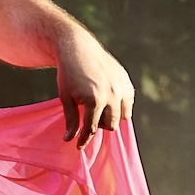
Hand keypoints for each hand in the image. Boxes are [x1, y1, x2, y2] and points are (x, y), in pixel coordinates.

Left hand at [56, 34, 135, 148]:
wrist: (78, 47)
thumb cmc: (68, 74)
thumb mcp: (66, 97)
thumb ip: (71, 119)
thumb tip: (69, 139)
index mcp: (94, 100)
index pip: (91, 128)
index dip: (84, 139)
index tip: (78, 146)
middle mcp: (111, 94)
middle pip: (109, 125)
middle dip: (98, 126)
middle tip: (89, 121)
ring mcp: (121, 87)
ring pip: (122, 116)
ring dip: (111, 118)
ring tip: (99, 111)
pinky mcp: (126, 81)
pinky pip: (128, 103)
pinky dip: (120, 107)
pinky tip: (109, 103)